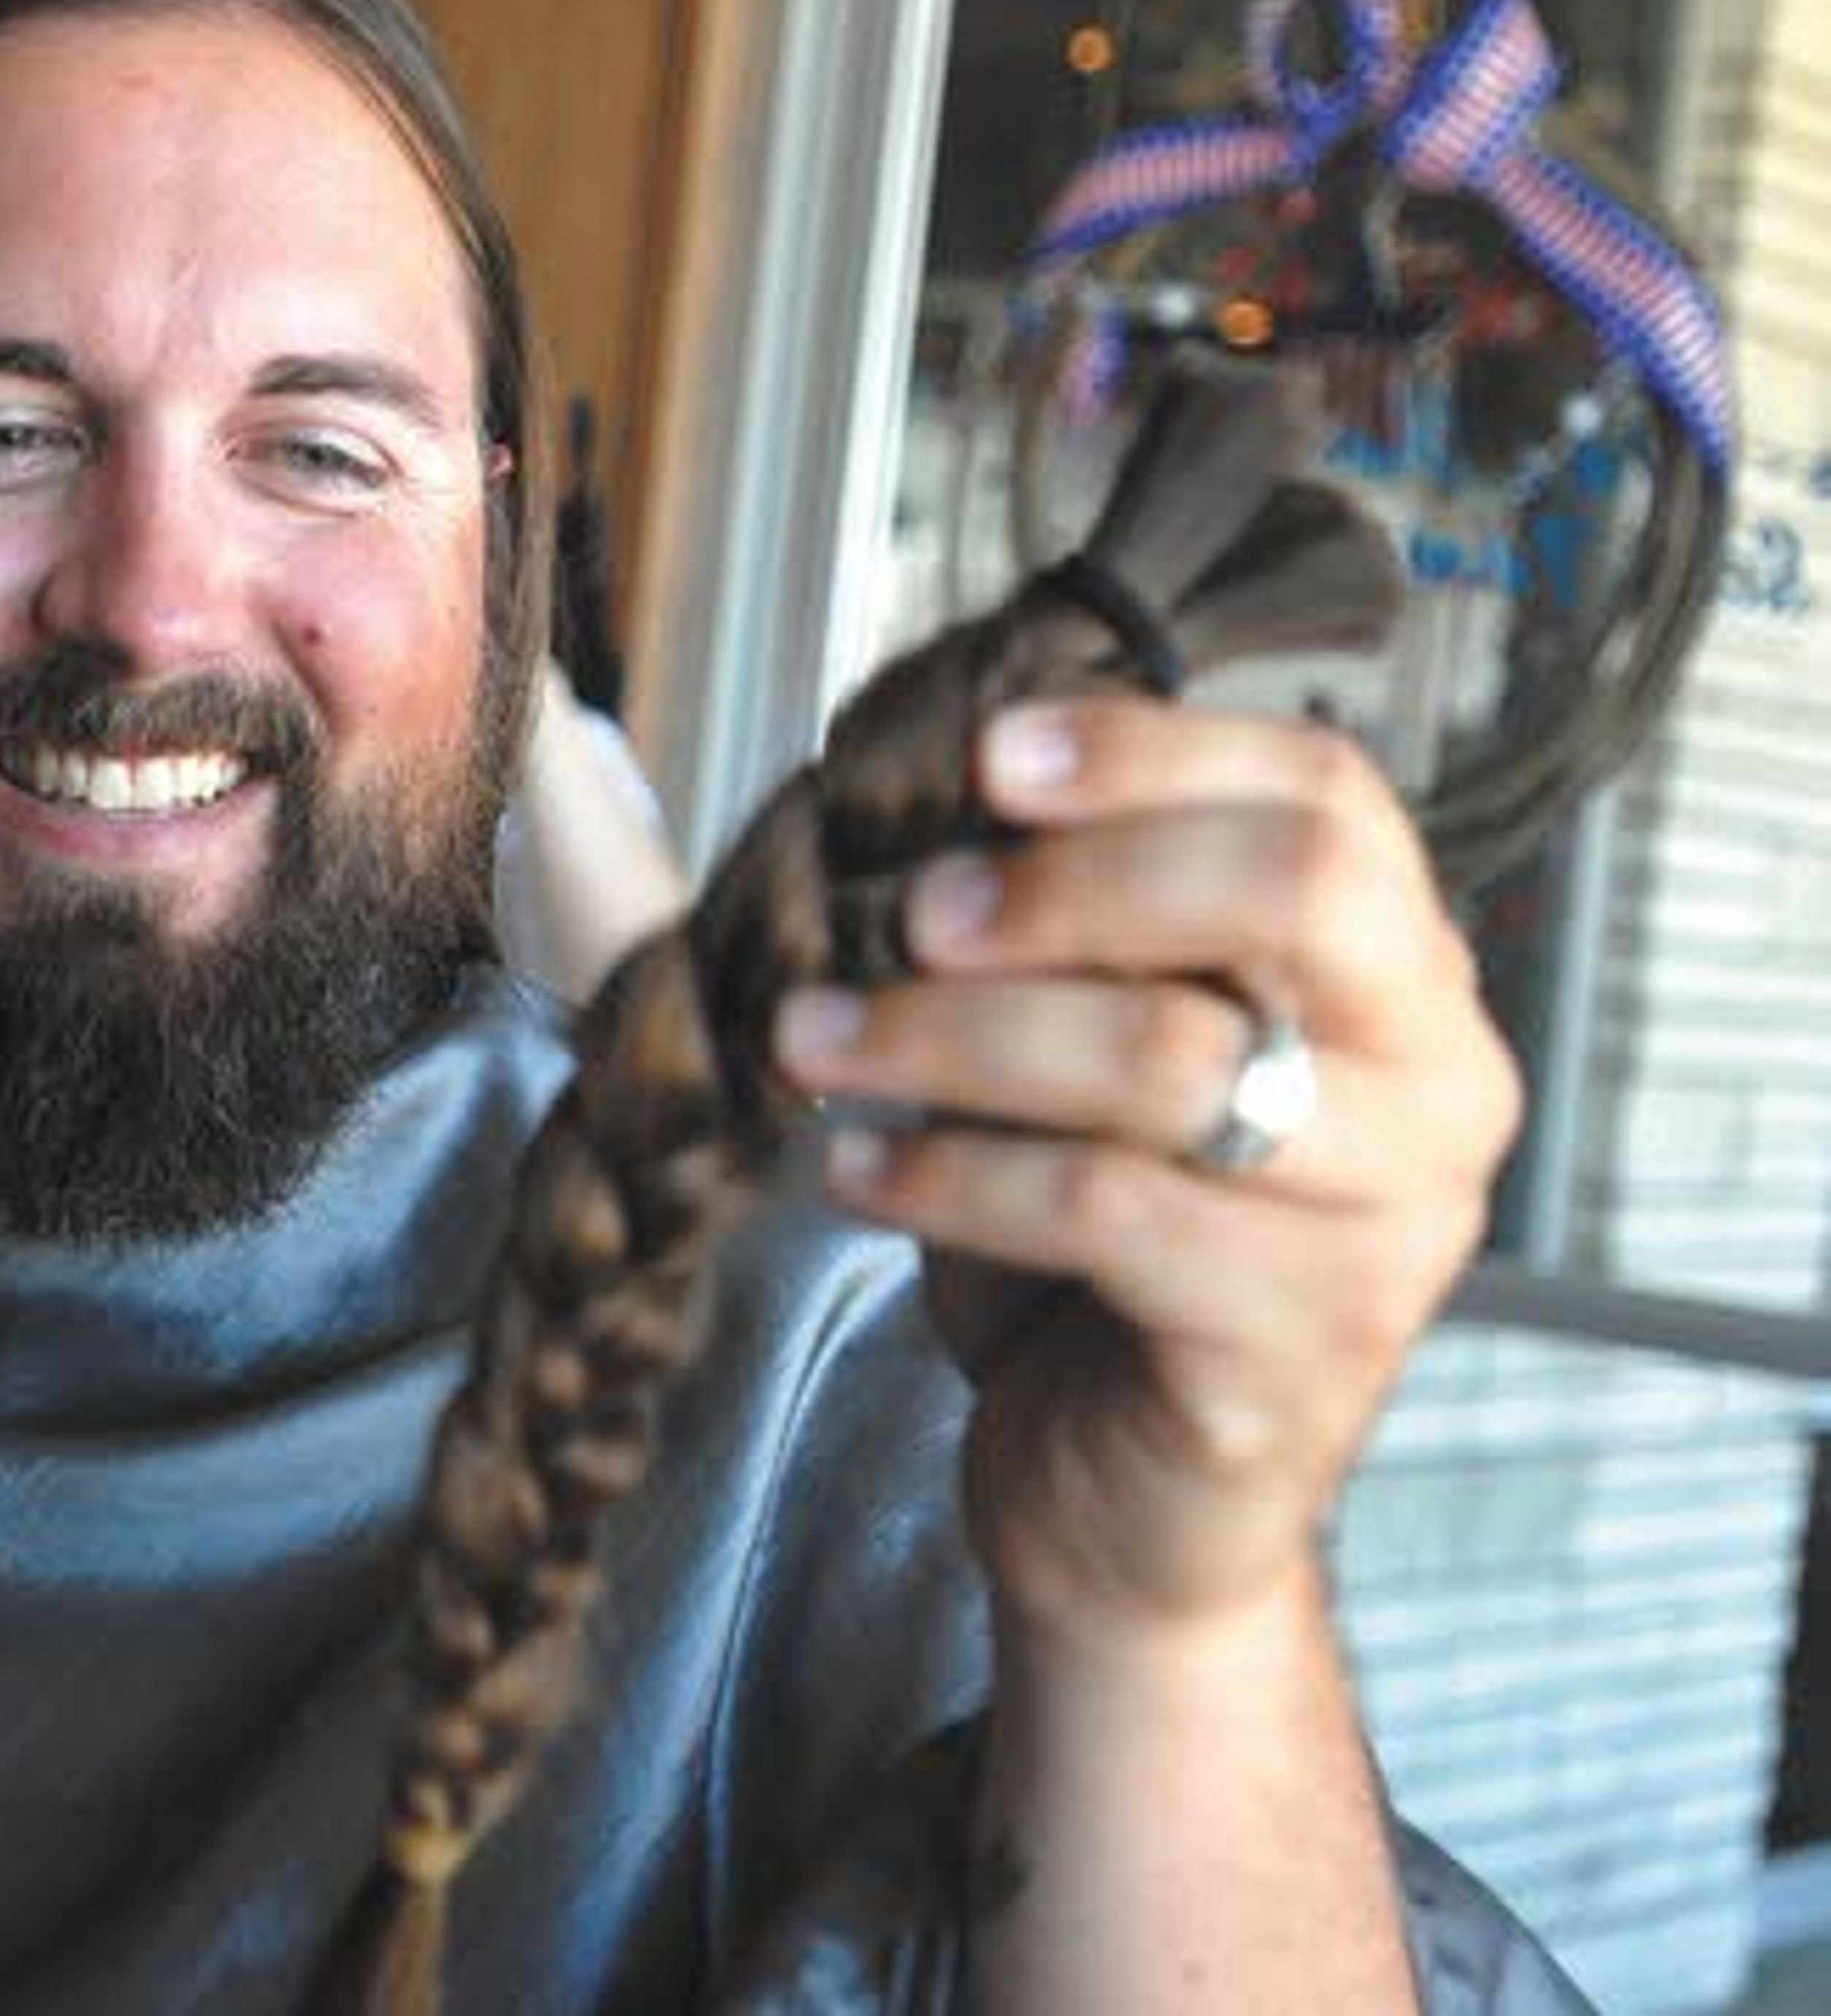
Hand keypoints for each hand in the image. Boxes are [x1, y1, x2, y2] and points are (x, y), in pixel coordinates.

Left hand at [773, 695, 1521, 1650]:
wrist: (1132, 1505)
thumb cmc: (1103, 1255)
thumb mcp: (1089, 1056)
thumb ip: (1068, 932)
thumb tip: (936, 788)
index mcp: (1404, 976)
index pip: (1326, 792)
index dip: (1153, 748)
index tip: (986, 754)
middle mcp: (1441, 1081)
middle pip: (1289, 889)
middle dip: (1072, 881)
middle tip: (909, 914)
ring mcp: (1396, 1217)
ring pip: (1164, 1056)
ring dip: (952, 1034)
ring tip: (813, 1040)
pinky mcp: (1308, 1341)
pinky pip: (1103, 1208)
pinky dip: (950, 1173)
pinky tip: (855, 1168)